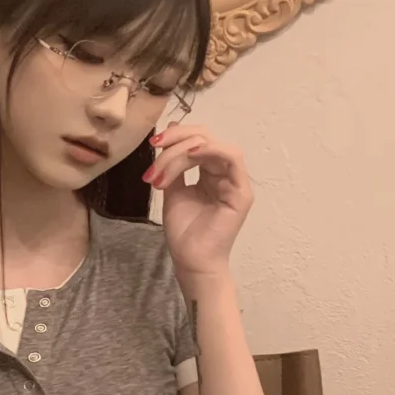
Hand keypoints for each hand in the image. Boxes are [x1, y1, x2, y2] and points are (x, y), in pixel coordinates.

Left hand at [143, 123, 253, 280]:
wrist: (191, 261)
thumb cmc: (184, 232)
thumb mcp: (172, 190)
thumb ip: (172, 164)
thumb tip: (167, 134)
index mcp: (209, 172)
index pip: (196, 140)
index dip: (175, 136)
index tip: (152, 144)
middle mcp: (224, 173)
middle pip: (204, 137)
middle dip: (176, 140)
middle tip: (155, 148)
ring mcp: (235, 181)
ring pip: (213, 146)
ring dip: (184, 150)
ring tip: (163, 170)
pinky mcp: (242, 192)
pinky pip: (232, 158)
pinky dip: (212, 150)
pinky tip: (192, 154)